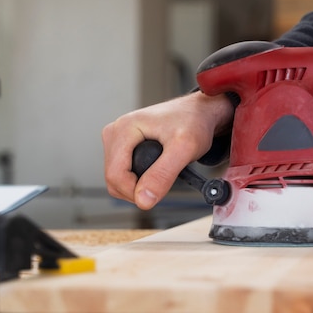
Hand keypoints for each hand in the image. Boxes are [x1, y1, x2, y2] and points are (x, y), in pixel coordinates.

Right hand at [102, 91, 233, 209]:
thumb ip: (163, 174)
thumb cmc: (194, 122)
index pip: (115, 176)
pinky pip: (123, 173)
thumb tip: (143, 200)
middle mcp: (115, 132)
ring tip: (163, 170)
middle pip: (113, 179)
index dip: (135, 192)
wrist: (199, 112)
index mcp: (124, 129)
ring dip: (139, 185)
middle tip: (165, 179)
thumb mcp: (184, 149)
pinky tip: (157, 169)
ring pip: (117, 179)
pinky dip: (140, 179)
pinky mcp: (123, 146)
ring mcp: (117, 139)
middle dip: (138, 189)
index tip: (157, 194)